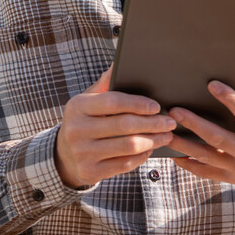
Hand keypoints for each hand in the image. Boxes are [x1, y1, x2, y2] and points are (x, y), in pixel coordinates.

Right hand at [55, 68, 175, 187]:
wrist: (64, 154)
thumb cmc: (85, 120)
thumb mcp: (88, 101)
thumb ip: (104, 84)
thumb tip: (117, 63)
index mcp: (77, 106)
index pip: (113, 102)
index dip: (138, 104)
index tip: (157, 106)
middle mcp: (77, 130)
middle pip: (124, 125)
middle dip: (152, 124)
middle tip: (169, 122)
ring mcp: (82, 153)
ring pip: (127, 147)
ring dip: (152, 141)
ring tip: (166, 136)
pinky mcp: (90, 172)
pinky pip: (124, 164)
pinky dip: (141, 156)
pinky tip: (150, 149)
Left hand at [167, 69, 234, 196]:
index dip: (229, 99)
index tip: (211, 84)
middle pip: (218, 139)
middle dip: (195, 124)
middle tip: (175, 110)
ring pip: (208, 157)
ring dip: (185, 145)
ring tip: (166, 133)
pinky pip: (208, 173)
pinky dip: (190, 166)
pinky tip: (175, 156)